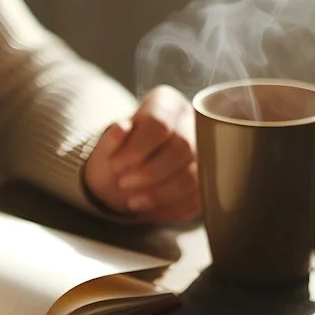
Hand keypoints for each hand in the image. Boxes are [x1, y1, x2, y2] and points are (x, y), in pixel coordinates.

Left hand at [83, 85, 200, 222]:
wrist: (127, 176)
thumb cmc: (117, 156)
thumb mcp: (106, 147)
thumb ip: (110, 140)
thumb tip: (120, 128)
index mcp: (166, 103)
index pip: (159, 122)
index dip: (137, 148)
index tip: (116, 166)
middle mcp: (191, 122)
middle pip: (182, 147)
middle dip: (150, 172)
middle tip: (124, 184)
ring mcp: (206, 151)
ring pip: (194, 176)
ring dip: (160, 194)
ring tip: (133, 202)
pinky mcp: (208, 180)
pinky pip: (198, 199)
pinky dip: (171, 209)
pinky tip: (150, 211)